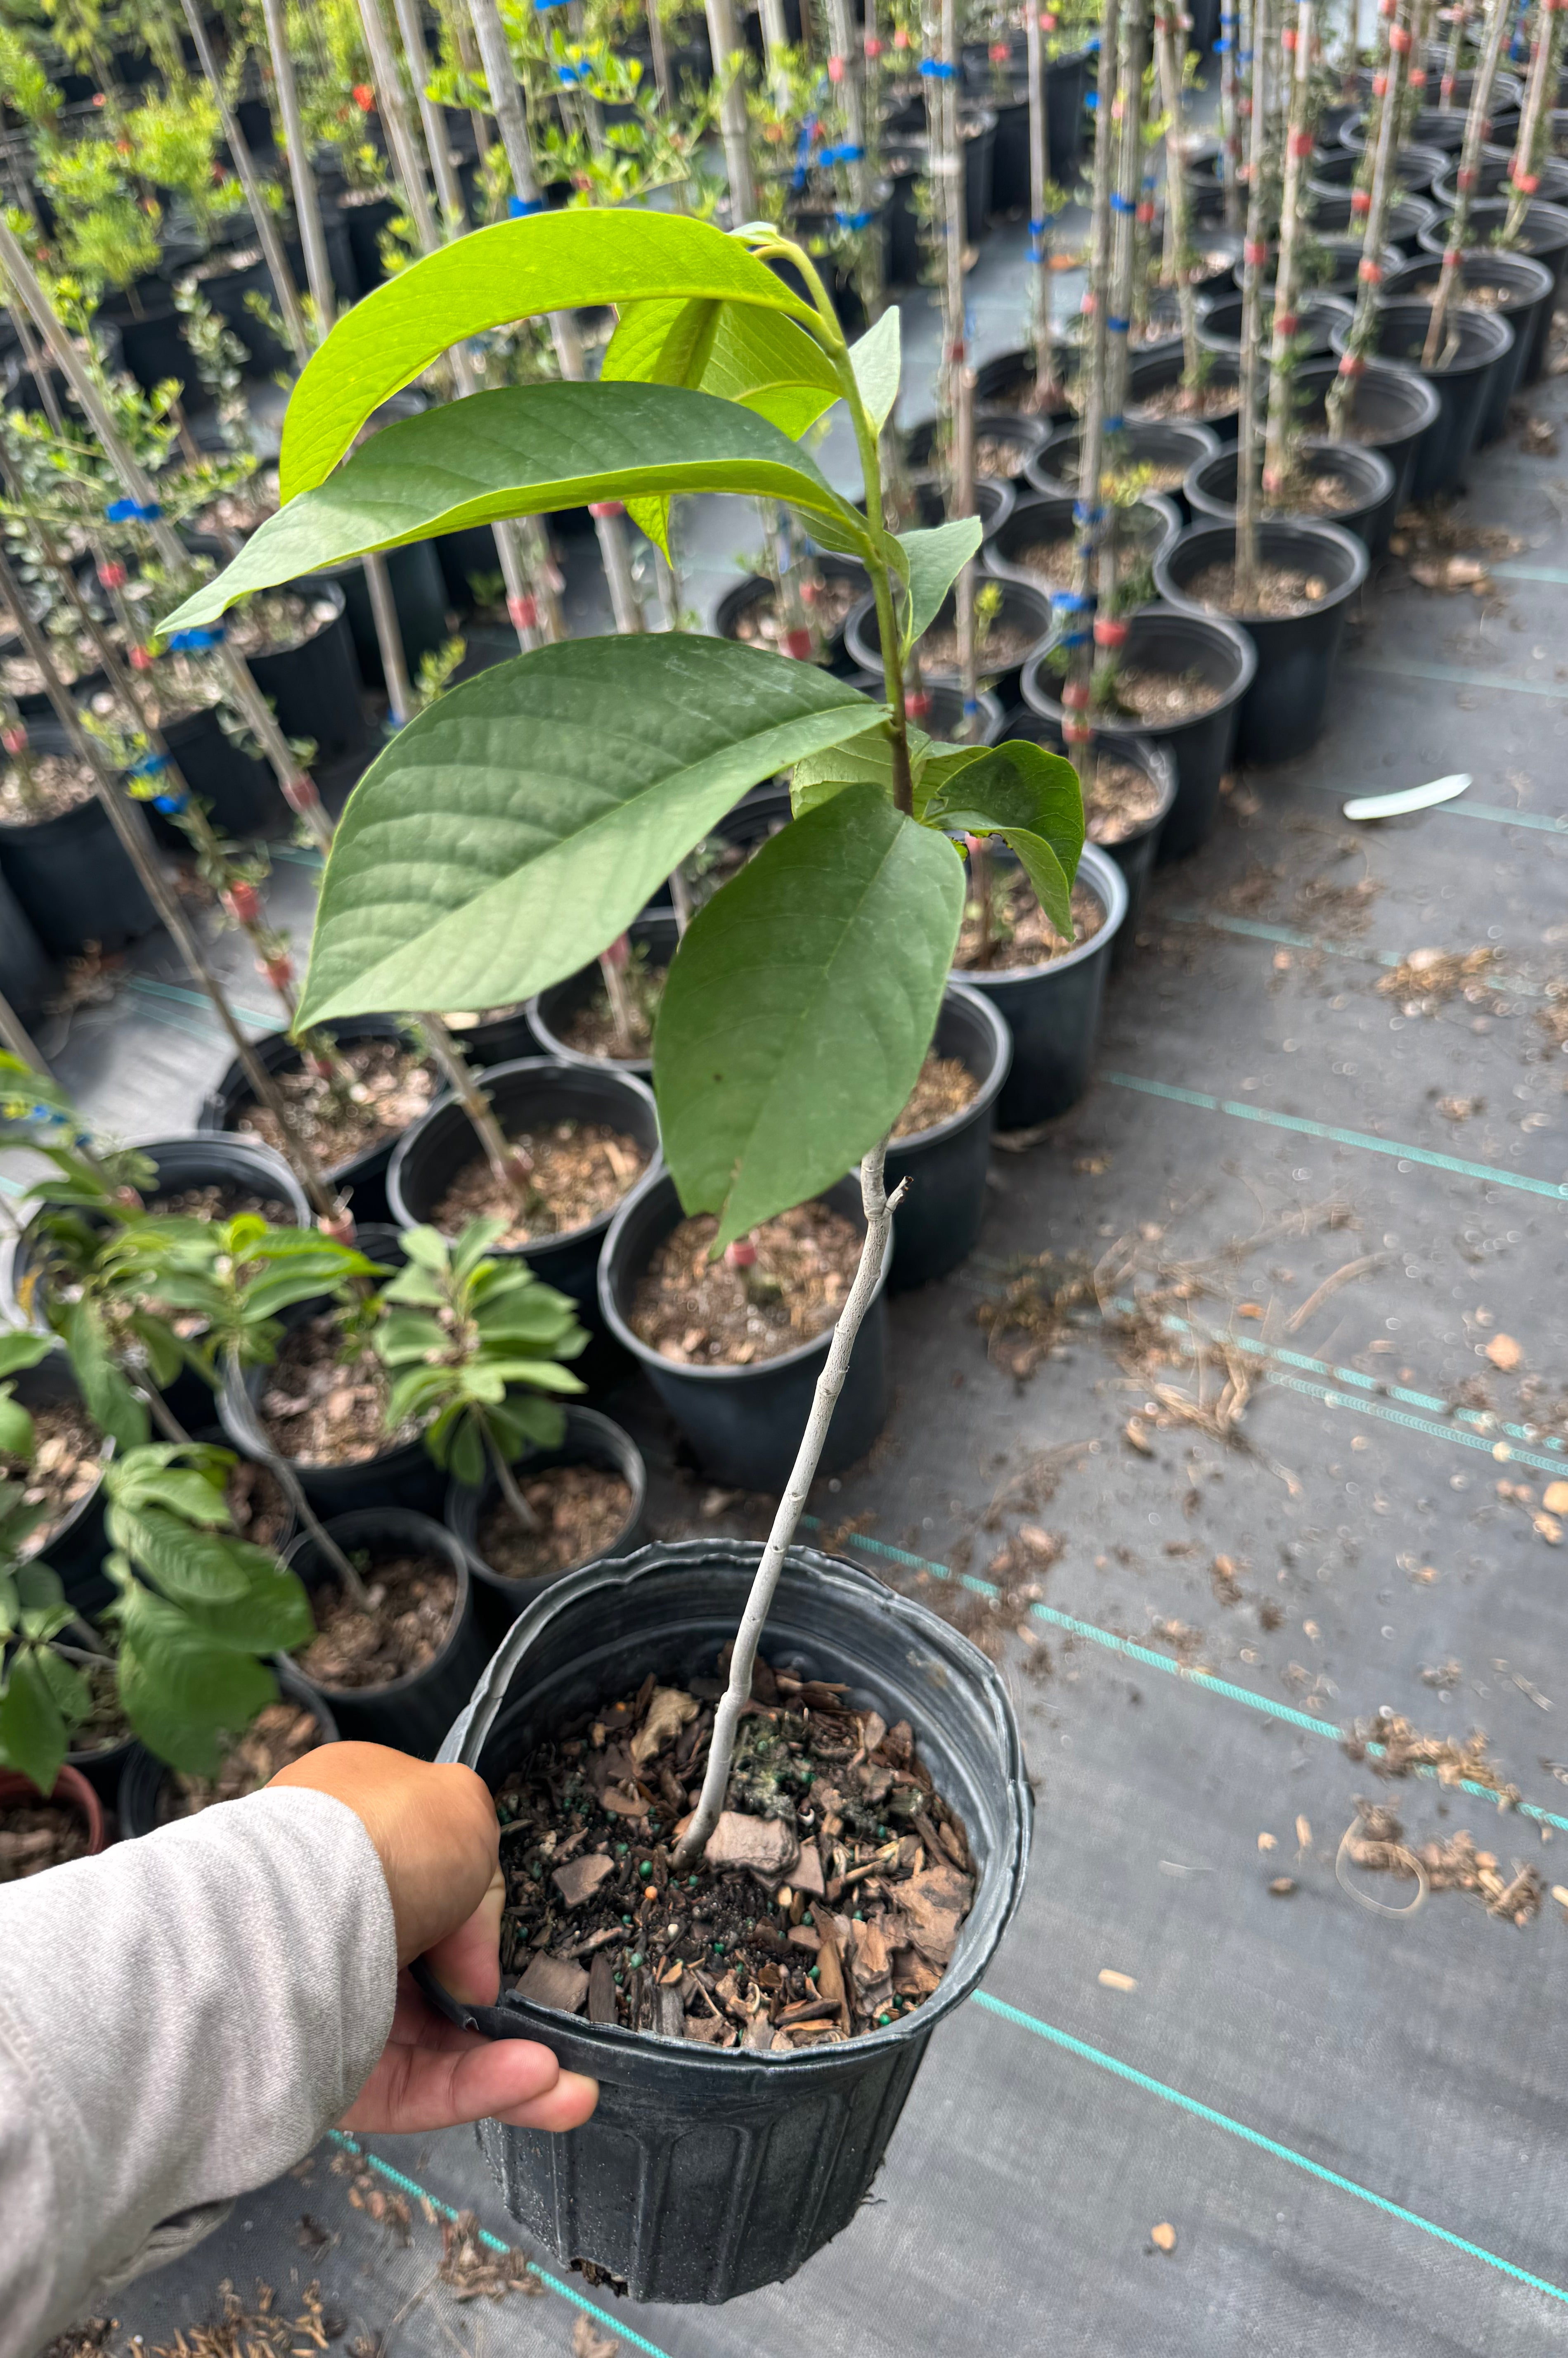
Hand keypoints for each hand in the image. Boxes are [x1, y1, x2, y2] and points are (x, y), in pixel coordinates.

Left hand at [271, 1742, 597, 2136]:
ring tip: (573, 2091)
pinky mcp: (326, 2073)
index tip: (503, 1936)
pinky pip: (414, 2086)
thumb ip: (482, 1876)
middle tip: (557, 2037)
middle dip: (500, 2010)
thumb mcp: (463, 1811)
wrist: (295, 1916)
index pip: (421, 1882)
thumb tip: (467, 1964)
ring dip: (510, 2065)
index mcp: (349, 1836)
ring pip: (433, 2044)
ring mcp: (327, 2000)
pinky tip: (540, 2087)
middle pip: (432, 1975)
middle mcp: (333, 1917)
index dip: (472, 1912)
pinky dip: (479, 2088)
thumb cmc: (381, 1840)